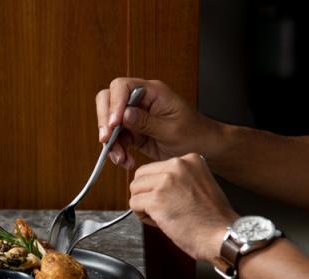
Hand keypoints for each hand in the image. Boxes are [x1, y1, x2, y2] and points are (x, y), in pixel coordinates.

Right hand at [95, 78, 219, 168]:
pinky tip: (126, 161)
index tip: (114, 124)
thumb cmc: (194, 135)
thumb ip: (147, 122)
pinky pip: (116, 139)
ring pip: (109, 124)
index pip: (122, 87)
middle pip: (108, 101)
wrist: (203, 149)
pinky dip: (117, 151)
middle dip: (104, 122)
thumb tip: (124, 115)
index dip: (114, 103)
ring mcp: (135, 116)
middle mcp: (140, 100)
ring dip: (111, 143)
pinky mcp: (133, 132)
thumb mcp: (172, 130)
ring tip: (121, 158)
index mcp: (153, 92)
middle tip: (106, 140)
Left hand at [129, 153, 237, 261]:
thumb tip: (154, 184)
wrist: (223, 235)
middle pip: (141, 176)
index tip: (171, 199)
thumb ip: (179, 179)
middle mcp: (177, 166)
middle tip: (162, 209)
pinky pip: (133, 205)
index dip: (158, 187)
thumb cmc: (213, 219)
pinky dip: (142, 216)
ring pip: (134, 190)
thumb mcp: (200, 184)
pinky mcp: (156, 199)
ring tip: (162, 216)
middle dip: (146, 194)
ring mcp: (165, 182)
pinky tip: (160, 222)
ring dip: (143, 205)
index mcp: (190, 160)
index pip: (155, 168)